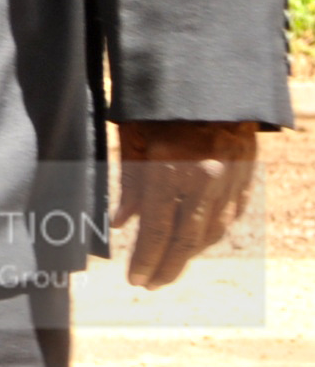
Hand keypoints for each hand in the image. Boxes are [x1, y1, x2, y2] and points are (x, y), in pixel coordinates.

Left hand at [112, 120, 259, 287]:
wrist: (212, 82)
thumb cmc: (159, 104)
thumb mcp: (132, 134)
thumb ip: (127, 181)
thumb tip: (120, 223)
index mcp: (170, 169)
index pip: (156, 228)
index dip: (145, 258)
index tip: (135, 280)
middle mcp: (204, 181)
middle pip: (185, 240)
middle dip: (166, 266)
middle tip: (149, 285)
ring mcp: (230, 182)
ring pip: (211, 233)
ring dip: (188, 254)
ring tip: (167, 268)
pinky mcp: (245, 179)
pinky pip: (228, 217)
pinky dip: (209, 234)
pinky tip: (195, 243)